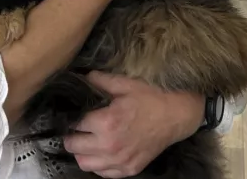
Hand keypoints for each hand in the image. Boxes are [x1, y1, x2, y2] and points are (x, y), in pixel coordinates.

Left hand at [63, 72, 202, 177]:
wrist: (176, 116)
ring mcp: (120, 160)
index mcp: (107, 122)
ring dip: (81, 152)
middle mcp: (110, 145)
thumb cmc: (150, 98)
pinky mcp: (129, 169)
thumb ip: (101, 81)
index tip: (72, 115)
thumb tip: (82, 77)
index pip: (74, 125)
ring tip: (86, 142)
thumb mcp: (125, 84)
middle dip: (72, 136)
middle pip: (74, 146)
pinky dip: (97, 164)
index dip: (71, 118)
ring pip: (84, 163)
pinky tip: (101, 152)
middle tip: (75, 129)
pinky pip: (102, 173)